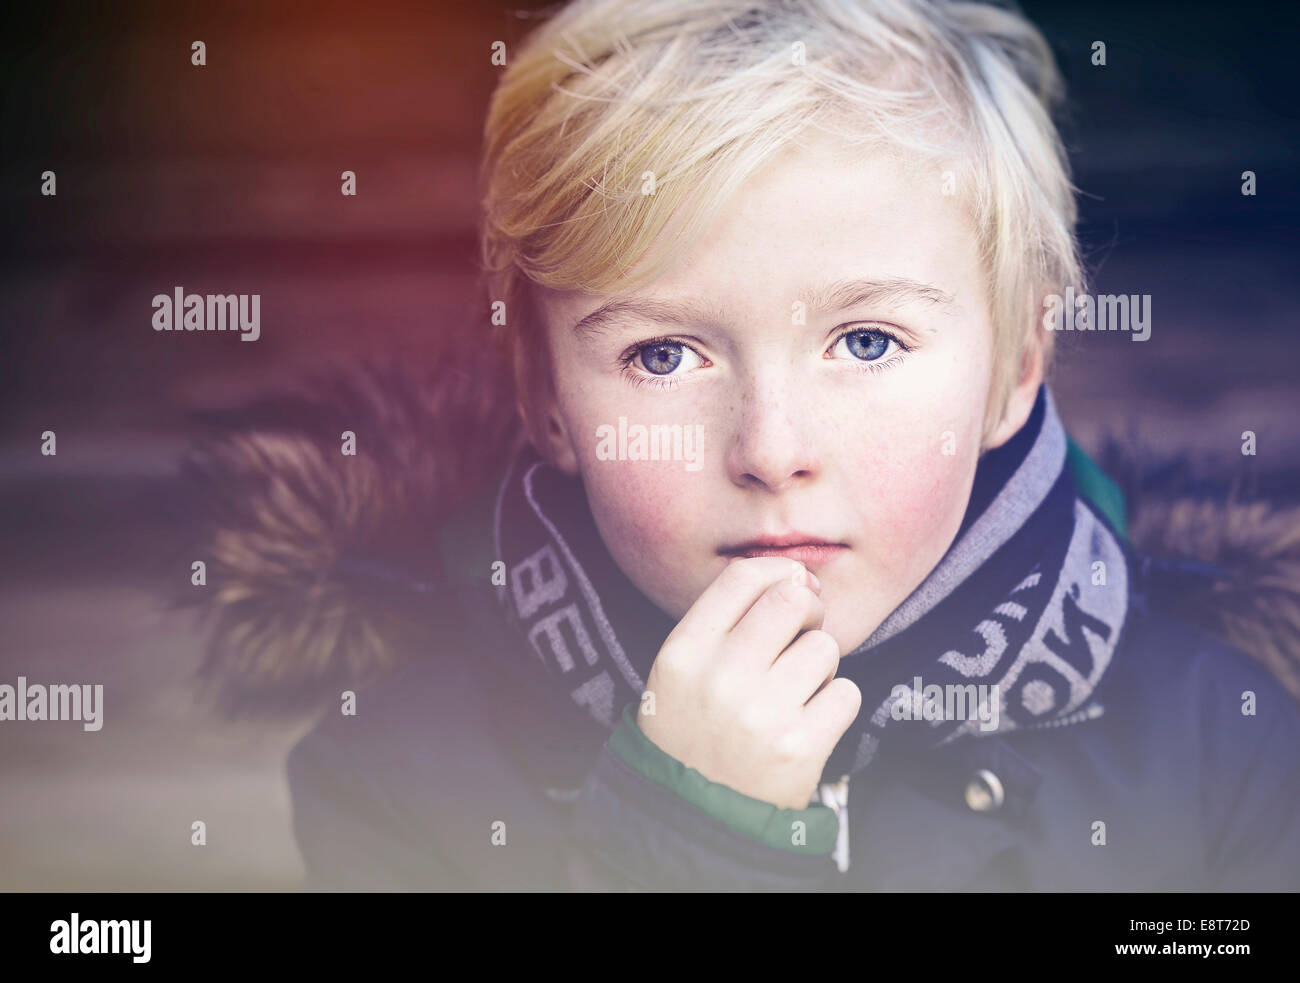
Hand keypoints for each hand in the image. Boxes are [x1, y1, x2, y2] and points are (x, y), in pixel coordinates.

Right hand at [636, 556, 861, 809]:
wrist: (696, 814)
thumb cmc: (695, 729)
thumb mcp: (682, 669)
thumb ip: (727, 620)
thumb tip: (800, 576)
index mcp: (684, 652)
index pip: (742, 577)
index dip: (779, 571)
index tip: (794, 584)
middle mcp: (720, 677)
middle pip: (792, 600)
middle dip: (809, 610)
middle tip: (803, 633)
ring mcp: (761, 714)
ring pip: (824, 647)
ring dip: (819, 665)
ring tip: (795, 692)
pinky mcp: (800, 747)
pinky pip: (846, 693)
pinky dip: (835, 703)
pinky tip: (810, 720)